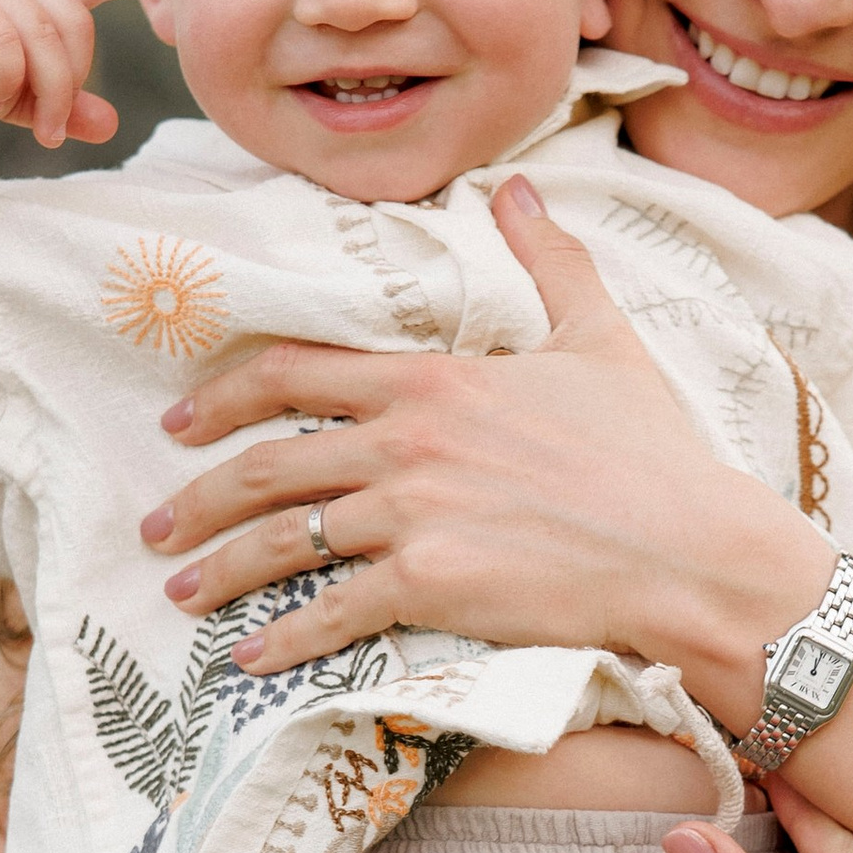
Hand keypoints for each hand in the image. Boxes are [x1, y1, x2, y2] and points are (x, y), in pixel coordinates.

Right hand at [0, 0, 170, 150]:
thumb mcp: (17, 101)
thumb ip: (62, 106)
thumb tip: (110, 124)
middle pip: (75, 24)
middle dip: (71, 85)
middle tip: (51, 131)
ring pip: (42, 35)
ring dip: (42, 91)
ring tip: (22, 122)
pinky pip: (4, 39)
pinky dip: (5, 79)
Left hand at [140, 175, 821, 706]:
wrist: (693, 552)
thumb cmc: (655, 453)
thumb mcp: (600, 339)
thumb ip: (550, 261)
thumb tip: (520, 190)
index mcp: (437, 378)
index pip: (297, 371)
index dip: (226, 394)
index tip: (180, 421)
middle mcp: (409, 439)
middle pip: (269, 460)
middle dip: (199, 494)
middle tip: (158, 521)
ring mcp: (414, 512)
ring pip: (283, 537)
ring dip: (220, 568)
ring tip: (180, 590)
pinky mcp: (431, 585)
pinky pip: (330, 612)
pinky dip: (281, 641)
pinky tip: (249, 662)